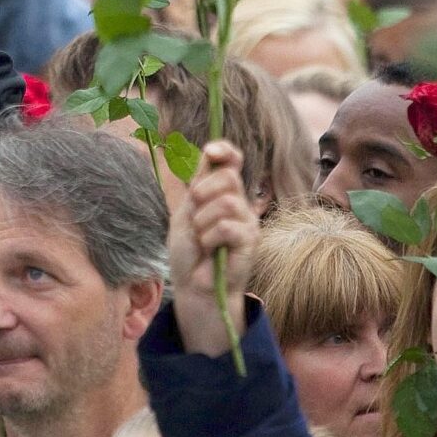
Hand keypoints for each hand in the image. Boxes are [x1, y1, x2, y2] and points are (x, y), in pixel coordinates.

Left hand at [169, 141, 254, 355]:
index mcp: (222, 193)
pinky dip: (210, 237)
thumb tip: (209, 150)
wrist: (193, 285)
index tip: (211, 152)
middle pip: (228, 176)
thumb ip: (198, 183)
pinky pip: (227, 227)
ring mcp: (247, 221)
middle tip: (194, 217)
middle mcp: (239, 203)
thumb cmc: (189, 251)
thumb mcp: (186, 212)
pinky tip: (209, 249)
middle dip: (202, 194)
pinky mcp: (251, 241)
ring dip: (203, 221)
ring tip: (201, 238)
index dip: (225, 150)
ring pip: (226, 202)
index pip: (233, 161)